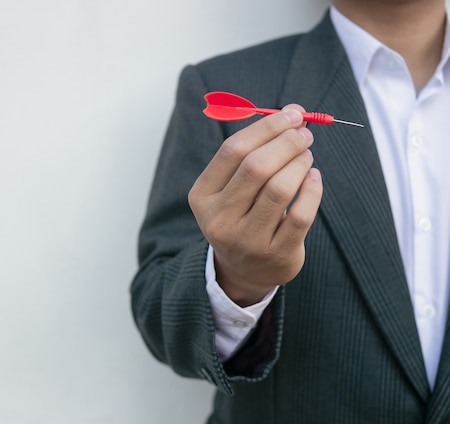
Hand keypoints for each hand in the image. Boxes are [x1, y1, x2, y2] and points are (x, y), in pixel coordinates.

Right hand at [188, 106, 322, 306]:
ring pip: (279, 189)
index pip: (232, 151)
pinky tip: (314, 177)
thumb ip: (255, 149)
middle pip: (256, 168)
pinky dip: (312, 189)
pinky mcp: (276, 254)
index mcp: (202, 196)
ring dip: (300, 163)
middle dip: (286, 143)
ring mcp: (246, 240)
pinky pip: (301, 215)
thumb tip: (292, 111)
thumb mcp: (232, 187)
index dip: (266, 128)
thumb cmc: (241, 214)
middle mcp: (219, 219)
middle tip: (304, 133)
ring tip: (307, 155)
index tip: (291, 114)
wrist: (244, 270)